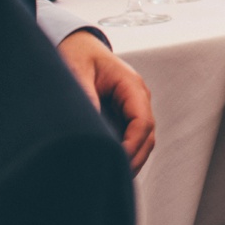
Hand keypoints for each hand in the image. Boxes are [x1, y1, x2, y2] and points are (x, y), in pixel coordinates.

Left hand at [57, 30, 156, 173]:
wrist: (77, 46)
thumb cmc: (78, 55)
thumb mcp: (77, 73)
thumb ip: (85, 97)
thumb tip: (89, 127)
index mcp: (131, 85)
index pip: (143, 121)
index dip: (133, 146)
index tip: (116, 161)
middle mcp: (137, 98)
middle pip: (148, 136)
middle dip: (135, 159)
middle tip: (114, 179)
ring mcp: (132, 107)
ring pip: (142, 140)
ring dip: (131, 159)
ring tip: (111, 178)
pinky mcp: (122, 116)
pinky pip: (130, 138)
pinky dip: (124, 154)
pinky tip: (109, 166)